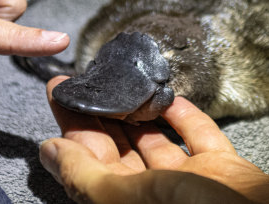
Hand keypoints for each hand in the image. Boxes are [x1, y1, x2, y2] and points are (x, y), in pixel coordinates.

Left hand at [40, 76, 268, 203]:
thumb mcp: (132, 199)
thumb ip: (86, 176)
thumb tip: (46, 151)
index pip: (88, 163)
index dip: (71, 126)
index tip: (60, 90)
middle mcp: (155, 196)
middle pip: (119, 150)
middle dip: (101, 113)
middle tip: (86, 77)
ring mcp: (191, 182)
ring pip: (156, 142)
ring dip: (139, 112)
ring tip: (121, 79)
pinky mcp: (223, 168)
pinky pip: (199, 137)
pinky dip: (184, 116)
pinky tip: (169, 95)